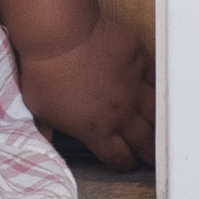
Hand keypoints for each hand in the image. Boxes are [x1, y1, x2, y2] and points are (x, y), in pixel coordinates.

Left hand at [16, 16, 155, 172]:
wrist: (61, 35)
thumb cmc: (43, 71)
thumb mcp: (37, 108)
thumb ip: (46, 128)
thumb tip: (44, 140)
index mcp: (96, 129)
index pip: (118, 158)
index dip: (123, 163)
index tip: (124, 162)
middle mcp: (121, 113)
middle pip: (145, 143)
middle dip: (149, 154)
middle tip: (150, 155)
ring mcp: (134, 87)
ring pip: (157, 114)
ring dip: (159, 125)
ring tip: (161, 130)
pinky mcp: (139, 61)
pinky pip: (156, 78)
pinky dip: (157, 86)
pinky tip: (157, 90)